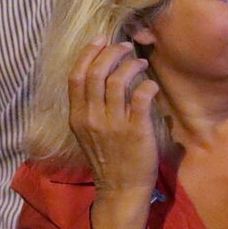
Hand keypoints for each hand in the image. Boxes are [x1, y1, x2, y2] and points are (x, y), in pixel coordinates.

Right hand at [68, 39, 158, 196]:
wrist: (120, 188)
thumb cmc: (108, 159)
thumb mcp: (88, 133)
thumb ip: (91, 108)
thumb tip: (104, 78)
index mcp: (77, 117)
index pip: (76, 77)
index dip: (88, 54)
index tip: (101, 39)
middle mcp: (92, 118)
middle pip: (95, 73)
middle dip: (111, 53)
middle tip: (126, 46)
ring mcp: (113, 124)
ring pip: (117, 81)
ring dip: (131, 65)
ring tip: (141, 62)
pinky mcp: (136, 131)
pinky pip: (140, 98)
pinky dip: (146, 85)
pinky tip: (151, 84)